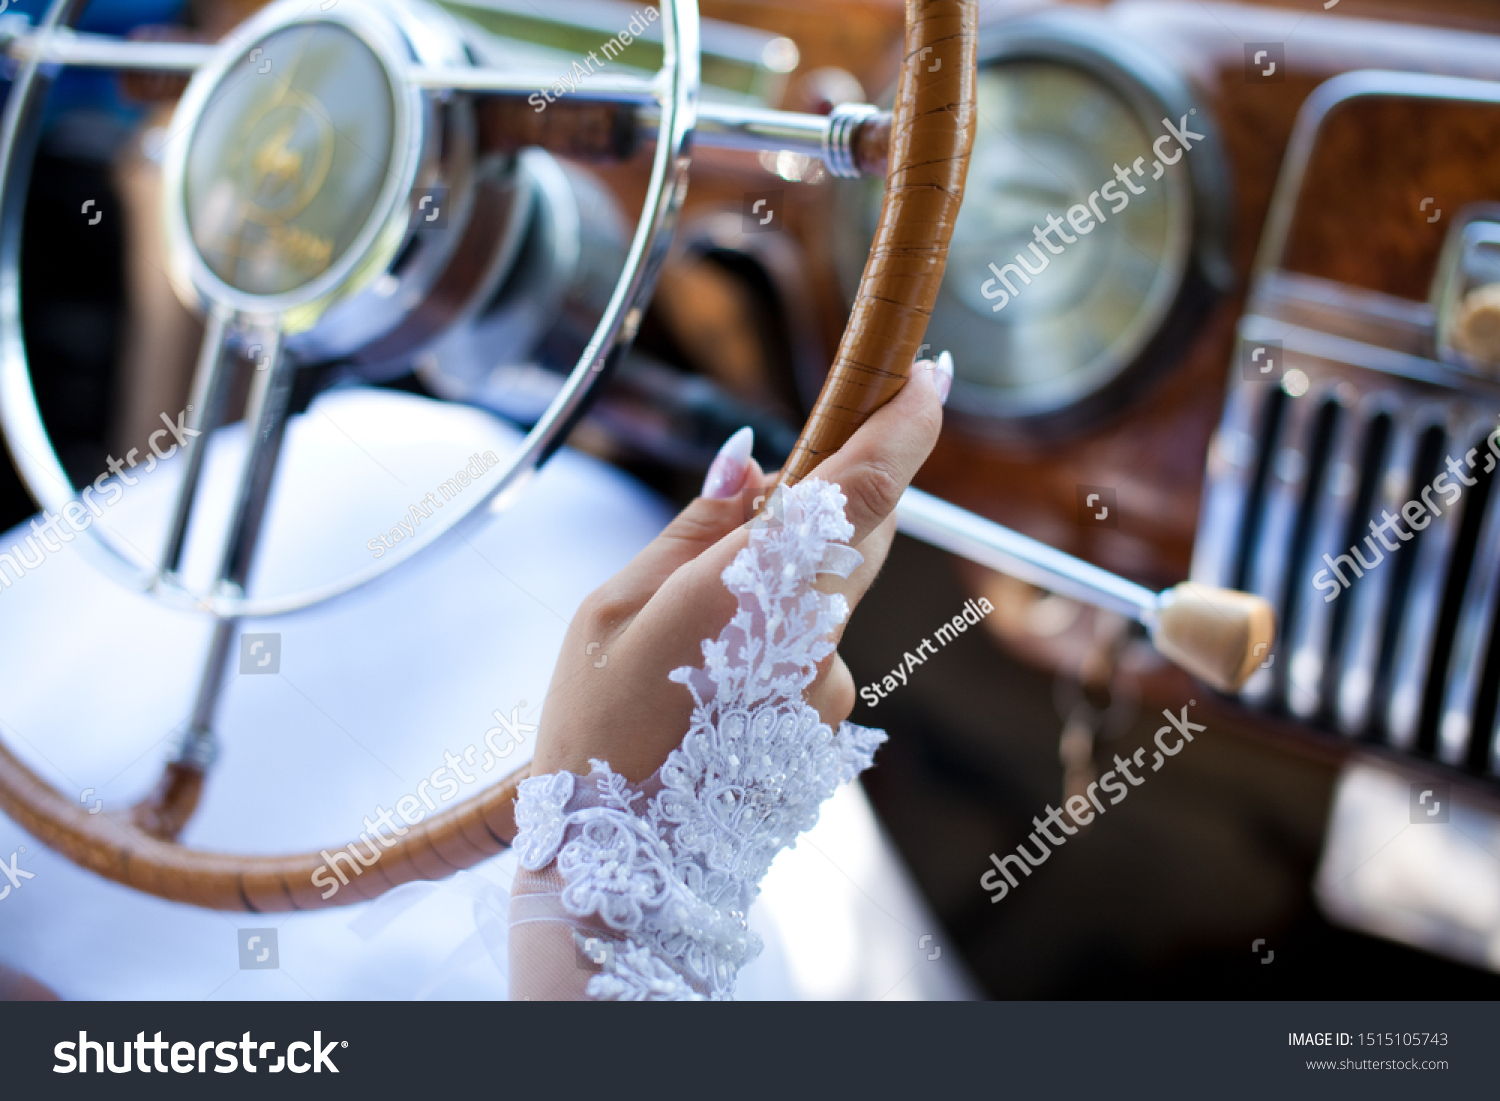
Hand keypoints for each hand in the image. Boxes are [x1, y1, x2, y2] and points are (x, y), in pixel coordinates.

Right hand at [531, 354, 952, 782]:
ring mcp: (828, 685)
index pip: (857, 492)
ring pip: (829, 593)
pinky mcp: (829, 720)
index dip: (902, 426)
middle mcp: (809, 637)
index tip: (930, 375)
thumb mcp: (614, 609)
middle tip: (766, 497)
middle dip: (831, 497)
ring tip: (691, 642)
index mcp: (748, 593)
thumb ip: (698, 528)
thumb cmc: (597, 734)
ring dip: (785, 583)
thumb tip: (754, 457)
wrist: (622, 868)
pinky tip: (712, 686)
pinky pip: (814, 647)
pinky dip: (777, 638)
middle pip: (858, 532)